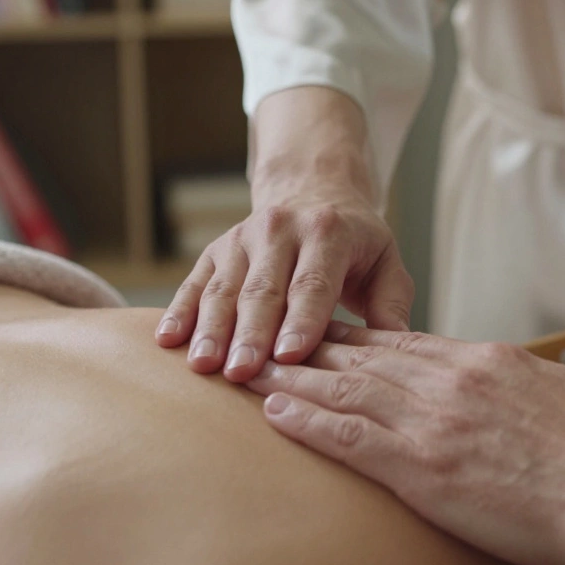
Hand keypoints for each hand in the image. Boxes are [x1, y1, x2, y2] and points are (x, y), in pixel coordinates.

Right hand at [156, 190, 412, 382]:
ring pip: (225, 289)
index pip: (313, 282)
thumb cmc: (356, 243)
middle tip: (242, 373)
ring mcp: (243, 239)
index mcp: (328, 233)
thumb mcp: (386, 261)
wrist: (313, 191)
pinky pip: (194, 284)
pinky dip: (179, 312)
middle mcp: (281, 230)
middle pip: (263, 289)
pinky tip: (167, 342)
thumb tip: (397, 347)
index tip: (290, 355)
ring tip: (203, 367)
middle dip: (251, 334)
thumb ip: (392, 304)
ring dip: (211, 330)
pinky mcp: (216, 251)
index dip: (301, 319)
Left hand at [245, 323, 564, 564]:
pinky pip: (348, 437)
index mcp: (490, 361)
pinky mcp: (423, 467)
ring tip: (251, 366)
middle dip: (311, 347)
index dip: (360, 340)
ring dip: (290, 377)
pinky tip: (275, 412)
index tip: (329, 336)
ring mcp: (434, 420)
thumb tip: (520, 381)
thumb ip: (532, 382)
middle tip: (269, 337)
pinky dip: (306, 421)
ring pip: (343, 388)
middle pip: (364, 357)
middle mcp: (452, 379)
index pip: (407, 344)